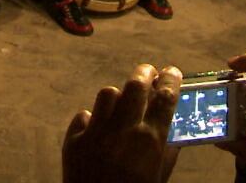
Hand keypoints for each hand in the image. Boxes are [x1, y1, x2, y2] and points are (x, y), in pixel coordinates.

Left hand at [63, 63, 182, 182]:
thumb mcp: (159, 177)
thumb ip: (167, 151)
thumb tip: (173, 128)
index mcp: (149, 140)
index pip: (165, 97)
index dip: (171, 80)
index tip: (173, 72)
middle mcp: (122, 131)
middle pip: (135, 84)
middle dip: (144, 73)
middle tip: (149, 72)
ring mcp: (95, 134)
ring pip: (107, 94)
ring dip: (117, 96)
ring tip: (123, 103)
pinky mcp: (73, 141)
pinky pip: (84, 116)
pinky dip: (92, 120)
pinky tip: (98, 130)